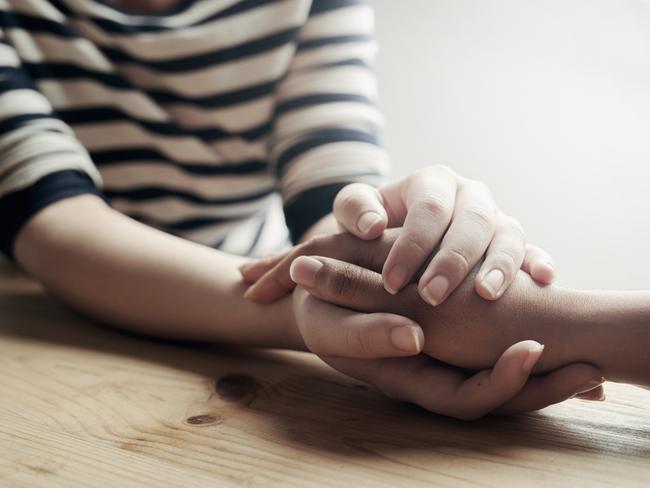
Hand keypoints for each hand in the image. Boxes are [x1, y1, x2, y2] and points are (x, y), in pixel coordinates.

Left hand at [242, 165, 554, 303]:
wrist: (398, 241)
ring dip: (498, 263)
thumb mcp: (354, 213)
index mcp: (431, 183)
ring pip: (507, 233)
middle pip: (472, 220)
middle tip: (431, 296)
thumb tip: (372, 225)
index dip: (412, 244)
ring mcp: (495, 219)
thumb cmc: (371, 228)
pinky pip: (532, 249)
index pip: (428, 207)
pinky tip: (541, 279)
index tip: (391, 283)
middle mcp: (468, 196)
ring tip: (486, 295)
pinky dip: (538, 261)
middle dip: (453, 259)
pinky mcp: (513, 244)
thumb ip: (355, 209)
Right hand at [289, 262, 603, 419]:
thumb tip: (415, 338)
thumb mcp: (331, 321)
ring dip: (546, 373)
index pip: (464, 400)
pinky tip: (547, 319)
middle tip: (592, 375)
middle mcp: (431, 374)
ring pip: (501, 376)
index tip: (532, 349)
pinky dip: (523, 340)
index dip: (500, 383)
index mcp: (405, 379)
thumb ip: (366, 332)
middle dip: (544, 389)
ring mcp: (444, 355)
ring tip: (588, 364)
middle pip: (497, 400)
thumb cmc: (319, 308)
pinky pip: (493, 348)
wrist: (315, 291)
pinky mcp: (451, 332)